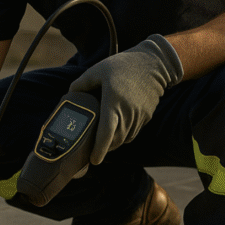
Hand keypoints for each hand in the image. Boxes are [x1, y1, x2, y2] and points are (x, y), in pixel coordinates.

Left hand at [69, 34, 183, 163]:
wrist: (154, 64)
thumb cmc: (123, 66)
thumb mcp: (97, 70)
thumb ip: (81, 84)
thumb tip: (70, 94)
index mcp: (113, 103)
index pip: (106, 134)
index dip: (99, 150)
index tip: (93, 161)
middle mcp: (127, 113)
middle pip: (114, 141)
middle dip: (104, 148)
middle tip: (92, 150)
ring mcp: (139, 116)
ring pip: (124, 139)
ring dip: (114, 142)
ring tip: (103, 140)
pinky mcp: (146, 116)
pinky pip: (133, 132)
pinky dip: (124, 135)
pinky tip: (117, 129)